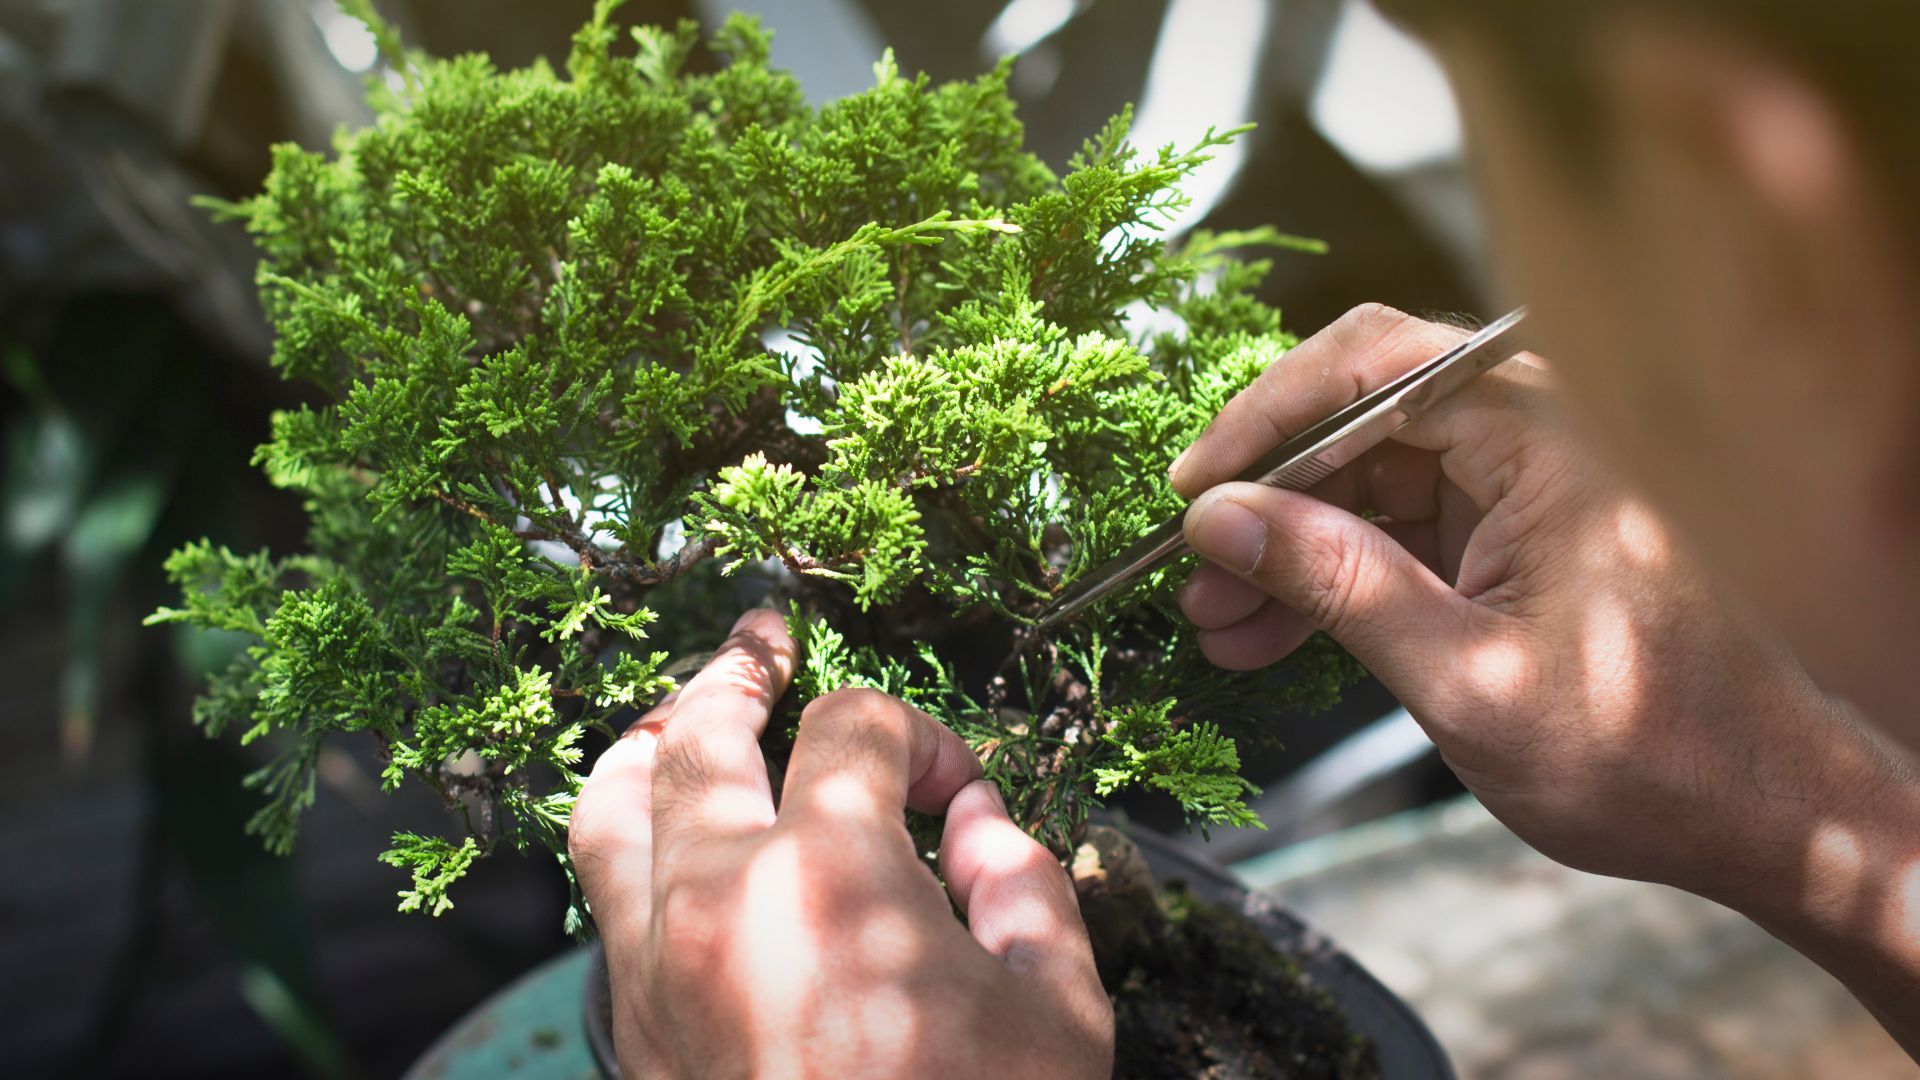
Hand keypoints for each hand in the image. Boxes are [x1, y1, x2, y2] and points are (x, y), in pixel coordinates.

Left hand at [569, 610, 1112, 1079]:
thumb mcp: (1057, 1013)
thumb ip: (1027, 886)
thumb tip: (980, 824)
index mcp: (833, 877)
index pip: (855, 728)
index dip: (919, 737)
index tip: (956, 794)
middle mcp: (719, 897)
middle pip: (702, 730)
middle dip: (743, 670)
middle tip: (767, 639)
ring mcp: (656, 962)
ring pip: (611, 802)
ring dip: (652, 740)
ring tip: (687, 714)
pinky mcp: (633, 1025)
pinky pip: (600, 893)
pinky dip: (627, 835)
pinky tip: (671, 832)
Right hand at [1169, 304, 1901, 902]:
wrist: (1763, 814)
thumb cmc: (1645, 751)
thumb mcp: (1464, 676)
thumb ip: (1340, 583)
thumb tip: (1218, 518)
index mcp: (1546, 435)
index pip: (1373, 368)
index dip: (1264, 419)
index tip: (1190, 489)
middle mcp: (1536, 436)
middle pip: (1359, 419)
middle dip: (1266, 498)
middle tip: (1191, 573)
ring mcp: (1522, 487)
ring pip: (1368, 481)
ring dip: (1289, 550)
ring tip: (1215, 623)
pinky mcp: (1511, 537)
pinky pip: (1398, 531)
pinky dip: (1335, 580)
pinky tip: (1267, 637)